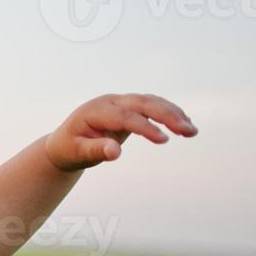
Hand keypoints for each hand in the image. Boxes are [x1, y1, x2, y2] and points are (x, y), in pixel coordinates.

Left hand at [44, 93, 197, 171]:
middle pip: (143, 103)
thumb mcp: (77, 153)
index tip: (164, 140)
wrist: (64, 143)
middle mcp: (110, 101)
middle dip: (167, 115)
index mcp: (96, 111)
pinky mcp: (129, 108)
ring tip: (191, 131)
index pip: (125, 116)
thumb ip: (95, 151)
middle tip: (188, 130)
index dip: (145, 127)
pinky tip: (184, 126)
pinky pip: (152, 107)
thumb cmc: (69, 149)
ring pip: (151, 102)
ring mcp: (120, 102)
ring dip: (173, 114)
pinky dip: (169, 114)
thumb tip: (115, 153)